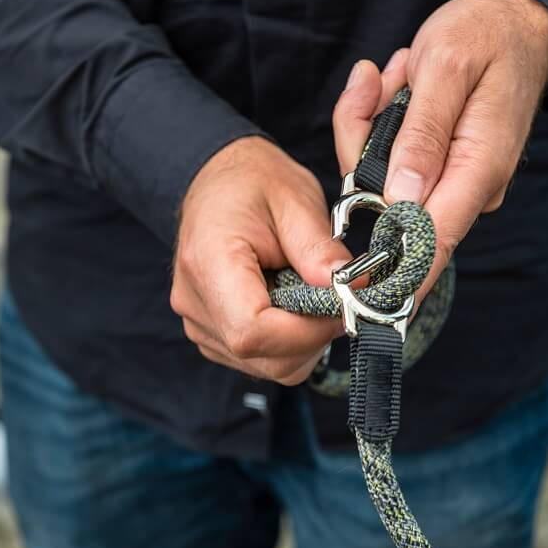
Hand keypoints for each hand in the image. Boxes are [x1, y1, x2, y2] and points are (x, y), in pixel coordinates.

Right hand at [171, 136, 348, 384]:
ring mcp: (199, 321)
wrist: (218, 182)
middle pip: (261, 357)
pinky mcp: (211, 332)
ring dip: (303, 341)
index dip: (307, 331)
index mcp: (209, 263)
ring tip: (308, 292)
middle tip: (336, 298)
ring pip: (265, 365)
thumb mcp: (294, 198)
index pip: (253, 331)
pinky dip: (288, 342)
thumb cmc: (252, 183)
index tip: (342, 305)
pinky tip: (291, 303)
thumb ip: (320, 247)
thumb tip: (353, 288)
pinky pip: (258, 359)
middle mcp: (195, 301)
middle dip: (312, 337)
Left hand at [333, 0, 547, 302]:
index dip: (397, 273)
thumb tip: (401, 200)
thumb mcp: (445, 70)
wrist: (507, 26)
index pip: (435, 239)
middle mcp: (465, 184)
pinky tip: (394, 86)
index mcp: (478, 167)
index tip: (363, 297)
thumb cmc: (482, 39)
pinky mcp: (434, 169)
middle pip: (393, 207)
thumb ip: (422, 135)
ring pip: (382, 182)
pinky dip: (377, 126)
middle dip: (364, 157)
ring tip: (397, 75)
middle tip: (375, 87)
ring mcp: (448, 179)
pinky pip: (386, 162)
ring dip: (372, 129)